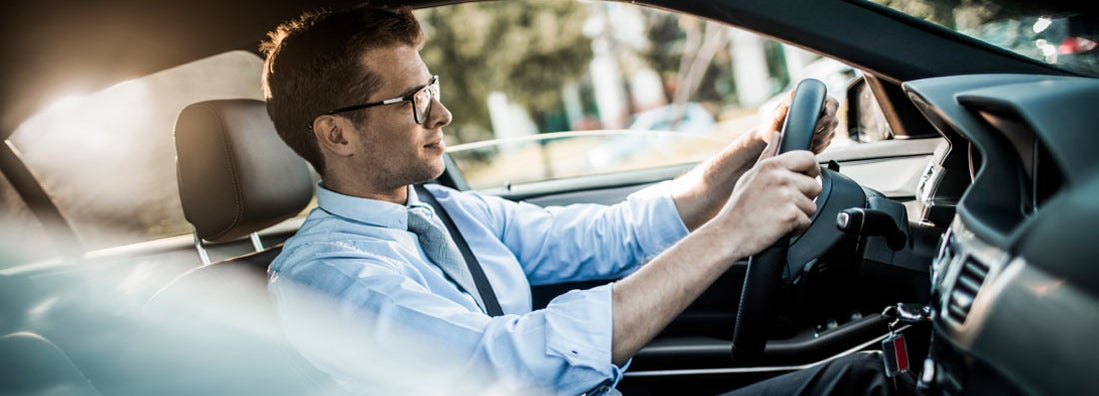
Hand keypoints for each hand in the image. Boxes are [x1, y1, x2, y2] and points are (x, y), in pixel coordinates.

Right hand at [712, 133, 821, 257]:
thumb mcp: (750, 175)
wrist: (728, 233)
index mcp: (772, 165)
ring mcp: (786, 196)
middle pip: (815, 185)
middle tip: (784, 204)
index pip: (809, 158)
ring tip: (779, 216)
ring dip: (800, 214)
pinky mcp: (790, 215)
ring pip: (812, 206)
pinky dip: (796, 228)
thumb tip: (776, 135)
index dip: (811, 170)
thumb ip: (768, 155)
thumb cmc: (738, 207)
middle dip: (805, 197)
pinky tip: (779, 226)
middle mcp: (781, 178)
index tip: (806, 179)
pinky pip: (806, 222)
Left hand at [755, 91, 838, 153]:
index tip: (817, 124)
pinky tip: (811, 148)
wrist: (770, 136)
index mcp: (816, 100)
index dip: (829, 115)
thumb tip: (793, 92)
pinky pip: (826, 143)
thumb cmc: (774, 121)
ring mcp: (823, 125)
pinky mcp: (820, 137)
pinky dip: (820, 147)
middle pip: (834, 121)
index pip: (833, 104)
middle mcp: (822, 112)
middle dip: (824, 131)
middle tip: (812, 137)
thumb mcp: (778, 113)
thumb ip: (785, 103)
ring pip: (831, 133)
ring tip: (810, 143)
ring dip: (822, 141)